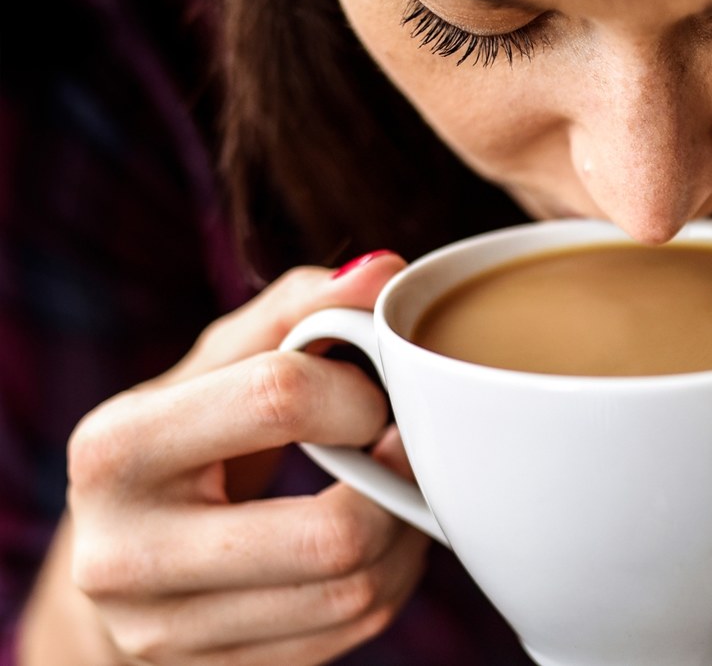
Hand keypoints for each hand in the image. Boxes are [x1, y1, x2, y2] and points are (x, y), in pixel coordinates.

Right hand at [57, 252, 429, 664]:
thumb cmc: (186, 444)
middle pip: (332, 534)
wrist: (124, 564)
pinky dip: (390, 581)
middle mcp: (125, 555)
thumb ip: (296, 312)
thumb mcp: (217, 365)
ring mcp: (167, 633)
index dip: (361, 391)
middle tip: (405, 448)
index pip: (281, 398)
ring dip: (406, 537)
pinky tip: (379, 542)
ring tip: (398, 491)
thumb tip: (386, 271)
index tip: (374, 394)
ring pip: (353, 595)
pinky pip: (350, 634)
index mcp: (117, 449)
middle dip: (397, 484)